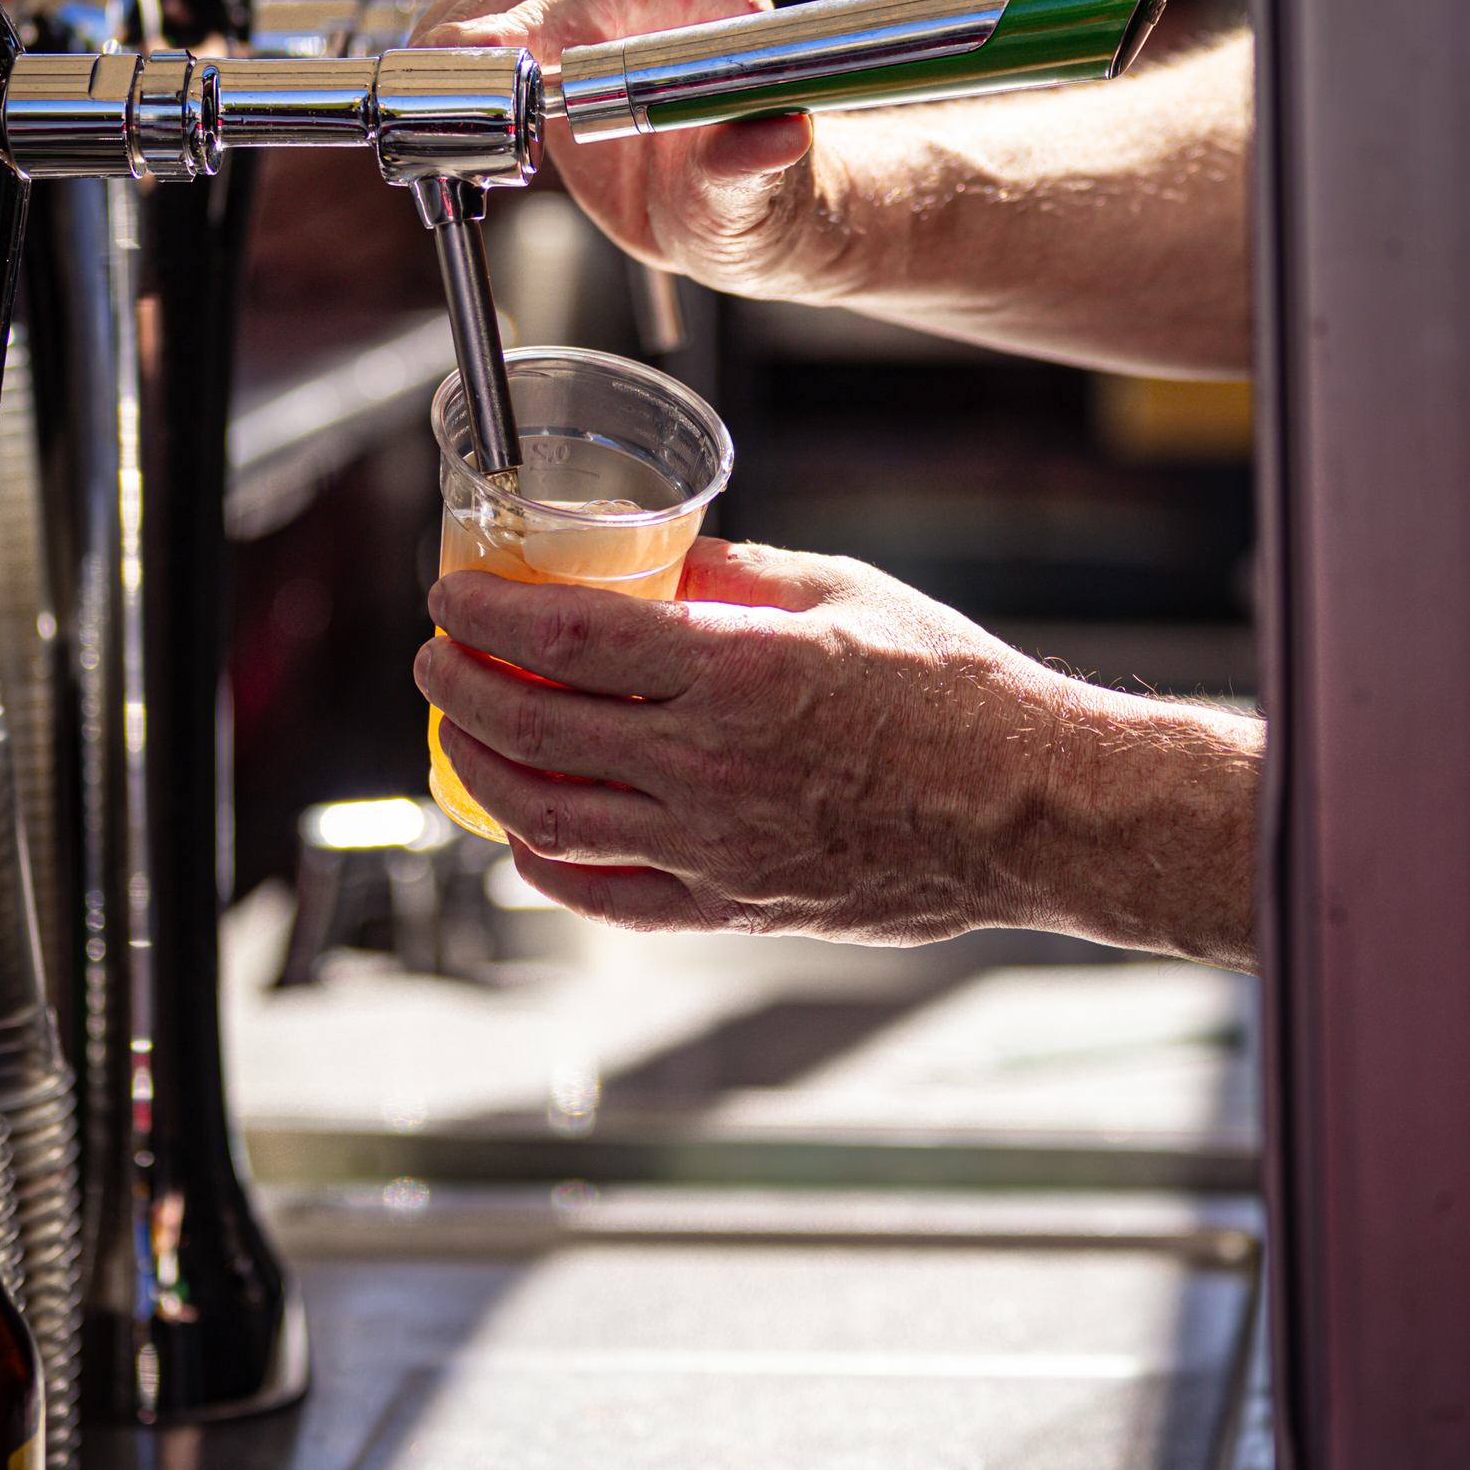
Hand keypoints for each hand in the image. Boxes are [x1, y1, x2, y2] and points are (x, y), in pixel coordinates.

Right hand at [411, 0, 831, 296]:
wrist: (748, 210)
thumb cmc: (757, 206)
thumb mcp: (749, 207)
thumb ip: (747, 171)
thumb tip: (776, 138)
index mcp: (717, 4)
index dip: (525, 27)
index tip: (474, 67)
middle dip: (470, 30)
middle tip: (420, 89)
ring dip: (452, 30)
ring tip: (419, 92)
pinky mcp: (574, 6)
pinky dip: (458, 38)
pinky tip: (441, 83)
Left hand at [416, 537, 1262, 962]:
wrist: (1034, 811)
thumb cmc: (959, 694)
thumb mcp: (845, 593)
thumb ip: (736, 578)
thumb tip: (654, 562)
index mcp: (741, 672)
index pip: (570, 637)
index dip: (488, 613)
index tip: (450, 595)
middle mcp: (714, 767)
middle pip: (535, 729)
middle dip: (458, 687)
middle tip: (434, 657)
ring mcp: (717, 848)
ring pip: (549, 823)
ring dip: (479, 774)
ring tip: (458, 736)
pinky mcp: (736, 907)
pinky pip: (608, 899)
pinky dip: (547, 867)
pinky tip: (526, 836)